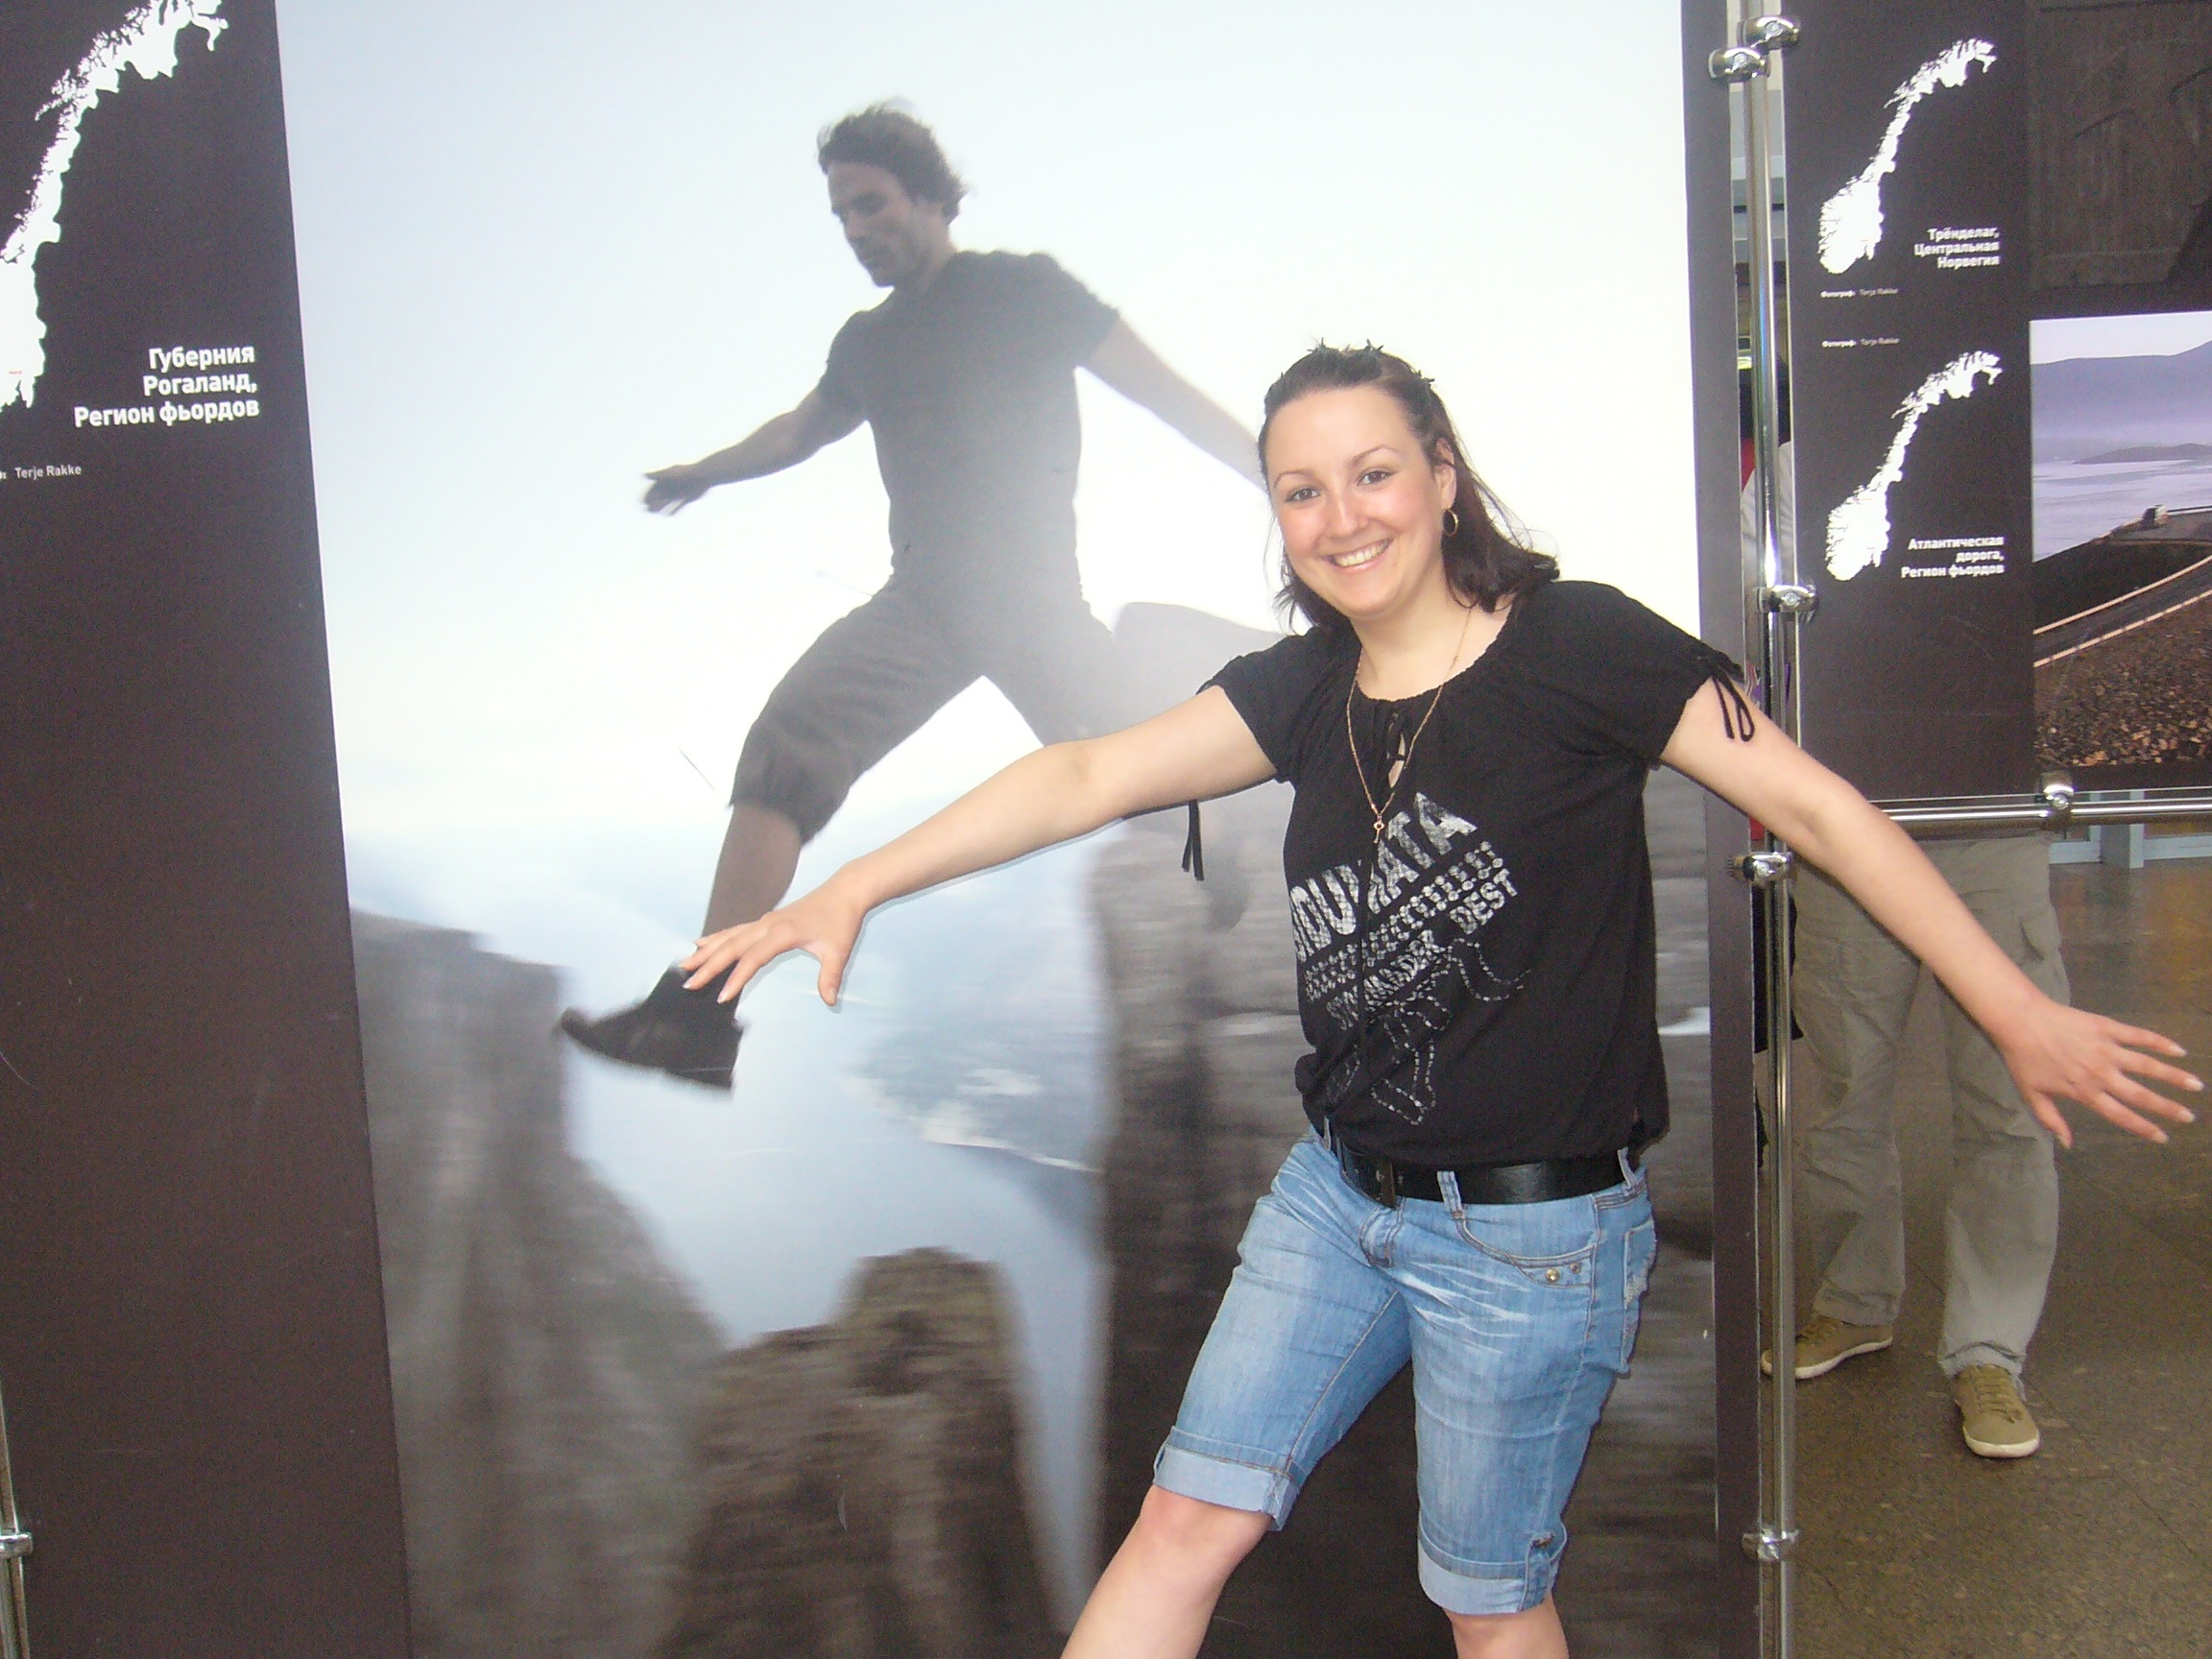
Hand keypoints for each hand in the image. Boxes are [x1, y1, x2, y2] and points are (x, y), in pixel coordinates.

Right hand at [643, 463, 711, 514]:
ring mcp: (680, 492)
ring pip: (668, 502)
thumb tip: (643, 475)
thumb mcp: (670, 473)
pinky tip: (668, 515)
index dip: (648, 495)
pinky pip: (679, 506)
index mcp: (668, 479)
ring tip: (653, 512)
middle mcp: (673, 486)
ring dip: (660, 507)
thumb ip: (658, 475)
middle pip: (660, 496)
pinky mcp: (687, 498)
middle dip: (653, 502)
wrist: (703, 475)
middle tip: (646, 509)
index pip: (655, 488)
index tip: (643, 502)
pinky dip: (674, 510)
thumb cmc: (686, 472)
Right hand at [678, 879, 867, 1007]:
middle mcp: (768, 925)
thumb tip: (829, 1001)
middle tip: (688, 982)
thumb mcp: (838, 950)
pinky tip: (701, 943)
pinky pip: (735, 930)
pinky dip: (717, 937)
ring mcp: (765, 921)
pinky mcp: (766, 920)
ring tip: (685, 963)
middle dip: (708, 965)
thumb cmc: (841, 920)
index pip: (752, 958)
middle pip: (732, 946)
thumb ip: (830, 976)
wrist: (845, 891)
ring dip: (707, 950)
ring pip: (729, 936)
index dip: (736, 978)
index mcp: (782, 932)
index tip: (721, 996)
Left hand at [1993, 997, 2200, 1146]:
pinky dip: (2160, 1042)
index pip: (2121, 1115)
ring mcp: (2106, 1050)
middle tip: (2189, 1117)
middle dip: (2168, 1108)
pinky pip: (2138, 1036)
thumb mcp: (2032, 1094)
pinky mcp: (2107, 1028)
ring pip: (2148, 1065)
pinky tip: (2179, 1049)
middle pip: (2141, 1095)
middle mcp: (2101, 1074)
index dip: (2143, 1128)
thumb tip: (2067, 1144)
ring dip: (2174, 1076)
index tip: (2163, 1137)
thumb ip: (2051, 1120)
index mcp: (2085, 1092)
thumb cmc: (2023, 1058)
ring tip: (2195, 1085)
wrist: (2019, 1020)